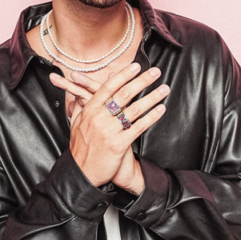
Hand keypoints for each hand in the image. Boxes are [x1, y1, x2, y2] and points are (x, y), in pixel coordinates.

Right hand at [49, 66, 168, 192]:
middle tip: (156, 72)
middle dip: (142, 81)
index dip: (123, 75)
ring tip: (164, 89)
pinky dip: (151, 117)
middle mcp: (99, 118)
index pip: (108, 87)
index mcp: (89, 110)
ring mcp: (109, 131)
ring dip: (152, 97)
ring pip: (134, 110)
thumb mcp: (76, 124)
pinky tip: (161, 109)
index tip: (136, 66)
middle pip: (124, 94)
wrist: (82, 173)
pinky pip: (138, 127)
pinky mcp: (118, 144)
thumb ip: (80, 106)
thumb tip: (83, 91)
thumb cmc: (81, 148)